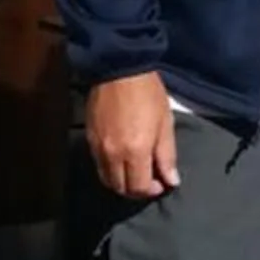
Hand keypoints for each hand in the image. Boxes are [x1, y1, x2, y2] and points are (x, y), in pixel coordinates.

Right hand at [85, 72, 178, 197]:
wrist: (119, 68)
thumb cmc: (148, 93)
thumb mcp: (165, 123)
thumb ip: (167, 156)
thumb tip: (171, 181)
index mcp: (135, 152)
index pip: (138, 188)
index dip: (151, 190)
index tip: (161, 182)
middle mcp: (113, 155)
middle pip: (120, 188)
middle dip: (135, 189)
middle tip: (149, 179)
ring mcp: (98, 148)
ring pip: (106, 179)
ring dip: (121, 181)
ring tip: (135, 170)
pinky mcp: (89, 138)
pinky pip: (98, 164)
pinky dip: (110, 168)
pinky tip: (122, 158)